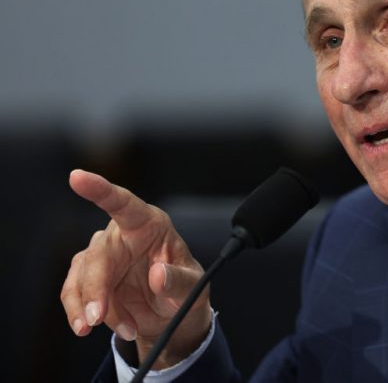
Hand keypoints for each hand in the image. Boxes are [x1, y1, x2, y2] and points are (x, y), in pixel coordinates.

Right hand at [61, 169, 211, 368]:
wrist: (173, 314)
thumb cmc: (186, 288)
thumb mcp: (194, 287)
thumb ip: (179, 280)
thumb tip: (158, 275)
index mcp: (149, 223)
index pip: (123, 203)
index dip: (100, 190)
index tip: (77, 177)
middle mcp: (122, 236)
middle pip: (98, 255)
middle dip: (95, 288)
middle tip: (99, 318)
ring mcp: (103, 257)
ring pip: (81, 277)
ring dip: (89, 306)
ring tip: (121, 328)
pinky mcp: (90, 279)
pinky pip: (74, 293)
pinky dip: (81, 313)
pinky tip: (99, 327)